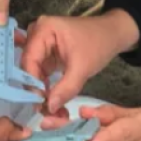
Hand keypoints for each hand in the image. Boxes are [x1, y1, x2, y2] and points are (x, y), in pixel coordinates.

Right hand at [22, 9, 139, 113]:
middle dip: (35, 89)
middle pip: (28, 66)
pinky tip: (51, 102)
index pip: (29, 59)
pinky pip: (40, 73)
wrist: (112, 36)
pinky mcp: (46, 54)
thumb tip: (49, 108)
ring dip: (40, 91)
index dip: (32, 83)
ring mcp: (40, 44)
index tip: (39, 104)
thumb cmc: (98, 44)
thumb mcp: (83, 67)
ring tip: (49, 110)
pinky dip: (45, 88)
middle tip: (44, 111)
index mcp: (43, 29)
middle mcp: (36, 34)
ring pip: (33, 73)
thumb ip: (66, 88)